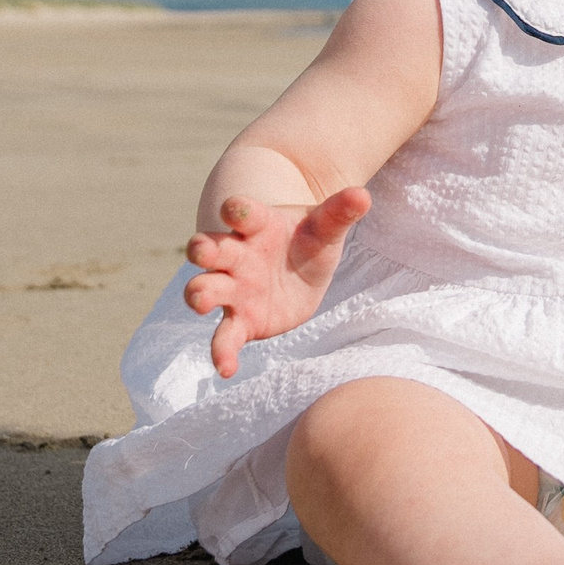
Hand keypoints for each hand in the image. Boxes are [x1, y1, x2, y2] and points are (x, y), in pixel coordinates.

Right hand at [182, 187, 371, 377]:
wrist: (300, 269)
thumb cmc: (308, 239)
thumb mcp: (326, 226)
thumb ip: (340, 212)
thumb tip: (363, 195)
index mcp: (256, 225)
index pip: (241, 212)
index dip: (237, 209)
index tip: (235, 210)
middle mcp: (236, 255)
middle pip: (211, 248)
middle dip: (203, 249)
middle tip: (201, 251)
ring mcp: (233, 288)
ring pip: (206, 289)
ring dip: (200, 294)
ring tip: (201, 303)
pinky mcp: (240, 320)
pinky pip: (225, 336)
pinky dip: (222, 352)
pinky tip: (226, 369)